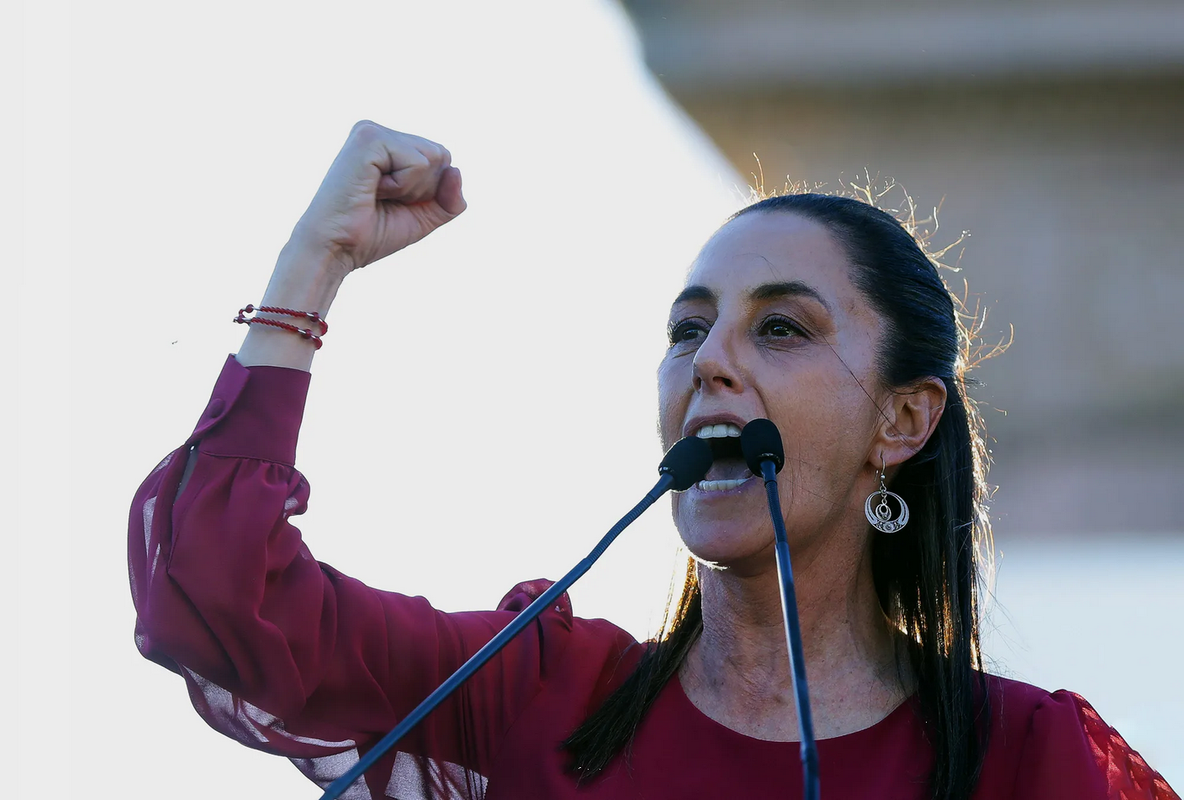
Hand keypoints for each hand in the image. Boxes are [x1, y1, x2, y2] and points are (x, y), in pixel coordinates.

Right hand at [288, 120, 465, 274]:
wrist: (336, 249)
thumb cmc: (373, 234)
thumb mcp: (424, 217)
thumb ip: (450, 199)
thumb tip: (456, 170)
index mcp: (389, 144)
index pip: (441, 160)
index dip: (429, 192)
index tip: (392, 202)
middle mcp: (379, 132)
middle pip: (441, 154)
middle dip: (422, 189)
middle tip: (384, 199)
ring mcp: (372, 131)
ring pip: (433, 157)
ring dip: (411, 188)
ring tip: (376, 193)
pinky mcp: (368, 138)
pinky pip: (417, 162)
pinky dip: (402, 186)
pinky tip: (372, 189)